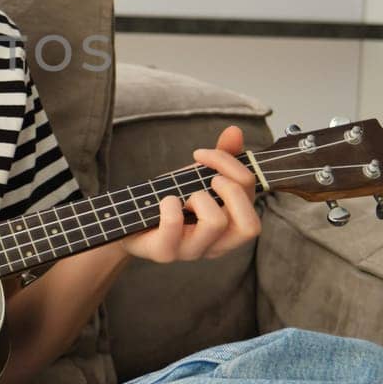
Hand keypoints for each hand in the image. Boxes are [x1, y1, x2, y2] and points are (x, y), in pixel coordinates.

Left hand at [119, 124, 260, 264]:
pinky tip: (165, 201)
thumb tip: (235, 131)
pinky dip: (169, 205)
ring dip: (199, 197)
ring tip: (183, 196)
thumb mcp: (196, 178)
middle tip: (207, 178)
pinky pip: (174, 226)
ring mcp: (193, 251)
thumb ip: (220, 158)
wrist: (130, 224)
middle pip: (250, 225)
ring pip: (216, 223)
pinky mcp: (165, 252)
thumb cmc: (171, 203)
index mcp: (232, 225)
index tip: (204, 153)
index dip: (233, 165)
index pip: (252, 196)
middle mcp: (219, 244)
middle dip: (231, 188)